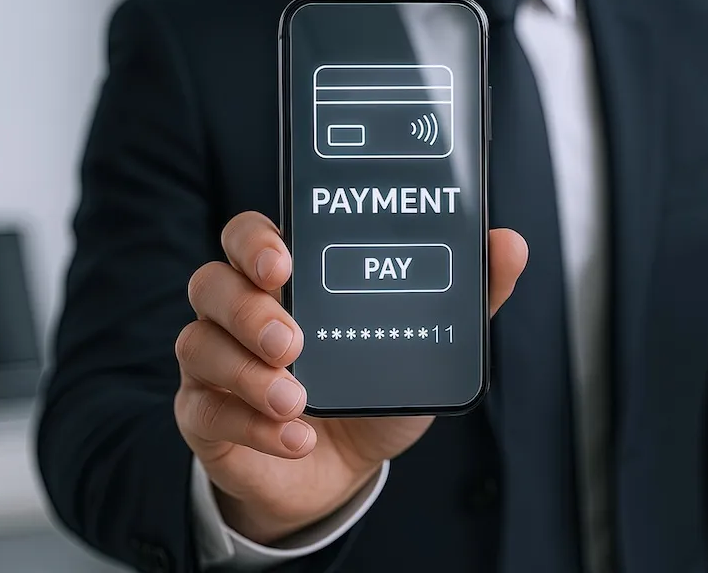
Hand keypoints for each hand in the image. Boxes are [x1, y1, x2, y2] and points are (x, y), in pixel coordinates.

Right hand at [174, 212, 526, 544]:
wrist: (340, 470)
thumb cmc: (371, 391)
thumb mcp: (422, 344)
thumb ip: (464, 296)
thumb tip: (509, 244)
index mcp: (285, 280)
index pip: (249, 236)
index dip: (256, 240)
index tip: (285, 260)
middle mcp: (240, 312)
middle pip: (211, 283)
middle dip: (248, 307)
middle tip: (292, 338)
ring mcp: (215, 363)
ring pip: (198, 345)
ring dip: (248, 373)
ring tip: (298, 396)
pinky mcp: (205, 416)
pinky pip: (206, 411)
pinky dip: (253, 426)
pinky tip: (297, 437)